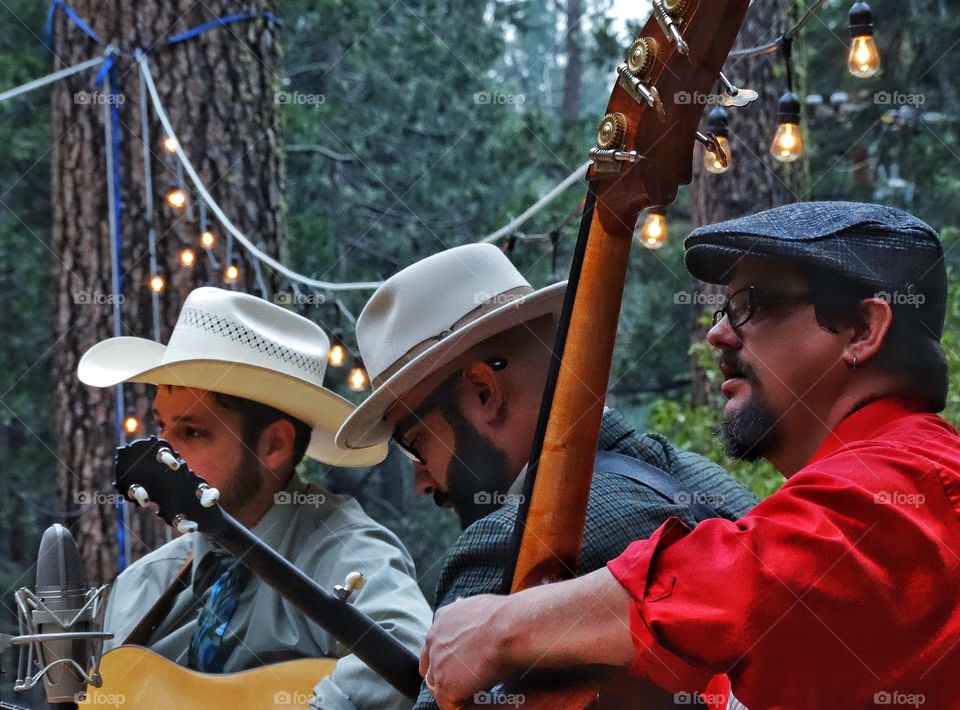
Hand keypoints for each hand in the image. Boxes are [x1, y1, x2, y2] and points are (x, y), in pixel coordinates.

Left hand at [420, 594, 514, 708]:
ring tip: (475, 692)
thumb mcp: (481, 607)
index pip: (435, 644)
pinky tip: (477, 701)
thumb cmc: (508, 617)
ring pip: (438, 687)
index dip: (448, 656)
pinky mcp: (446, 686)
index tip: (461, 663)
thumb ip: (471, 618)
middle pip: (431, 666)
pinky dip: (462, 705)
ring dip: (455, 691)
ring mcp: (437, 664)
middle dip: (446, 674)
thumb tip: (481, 623)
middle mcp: (434, 640)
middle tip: (467, 679)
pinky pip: (449, 705)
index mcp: (443, 618)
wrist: (510, 628)